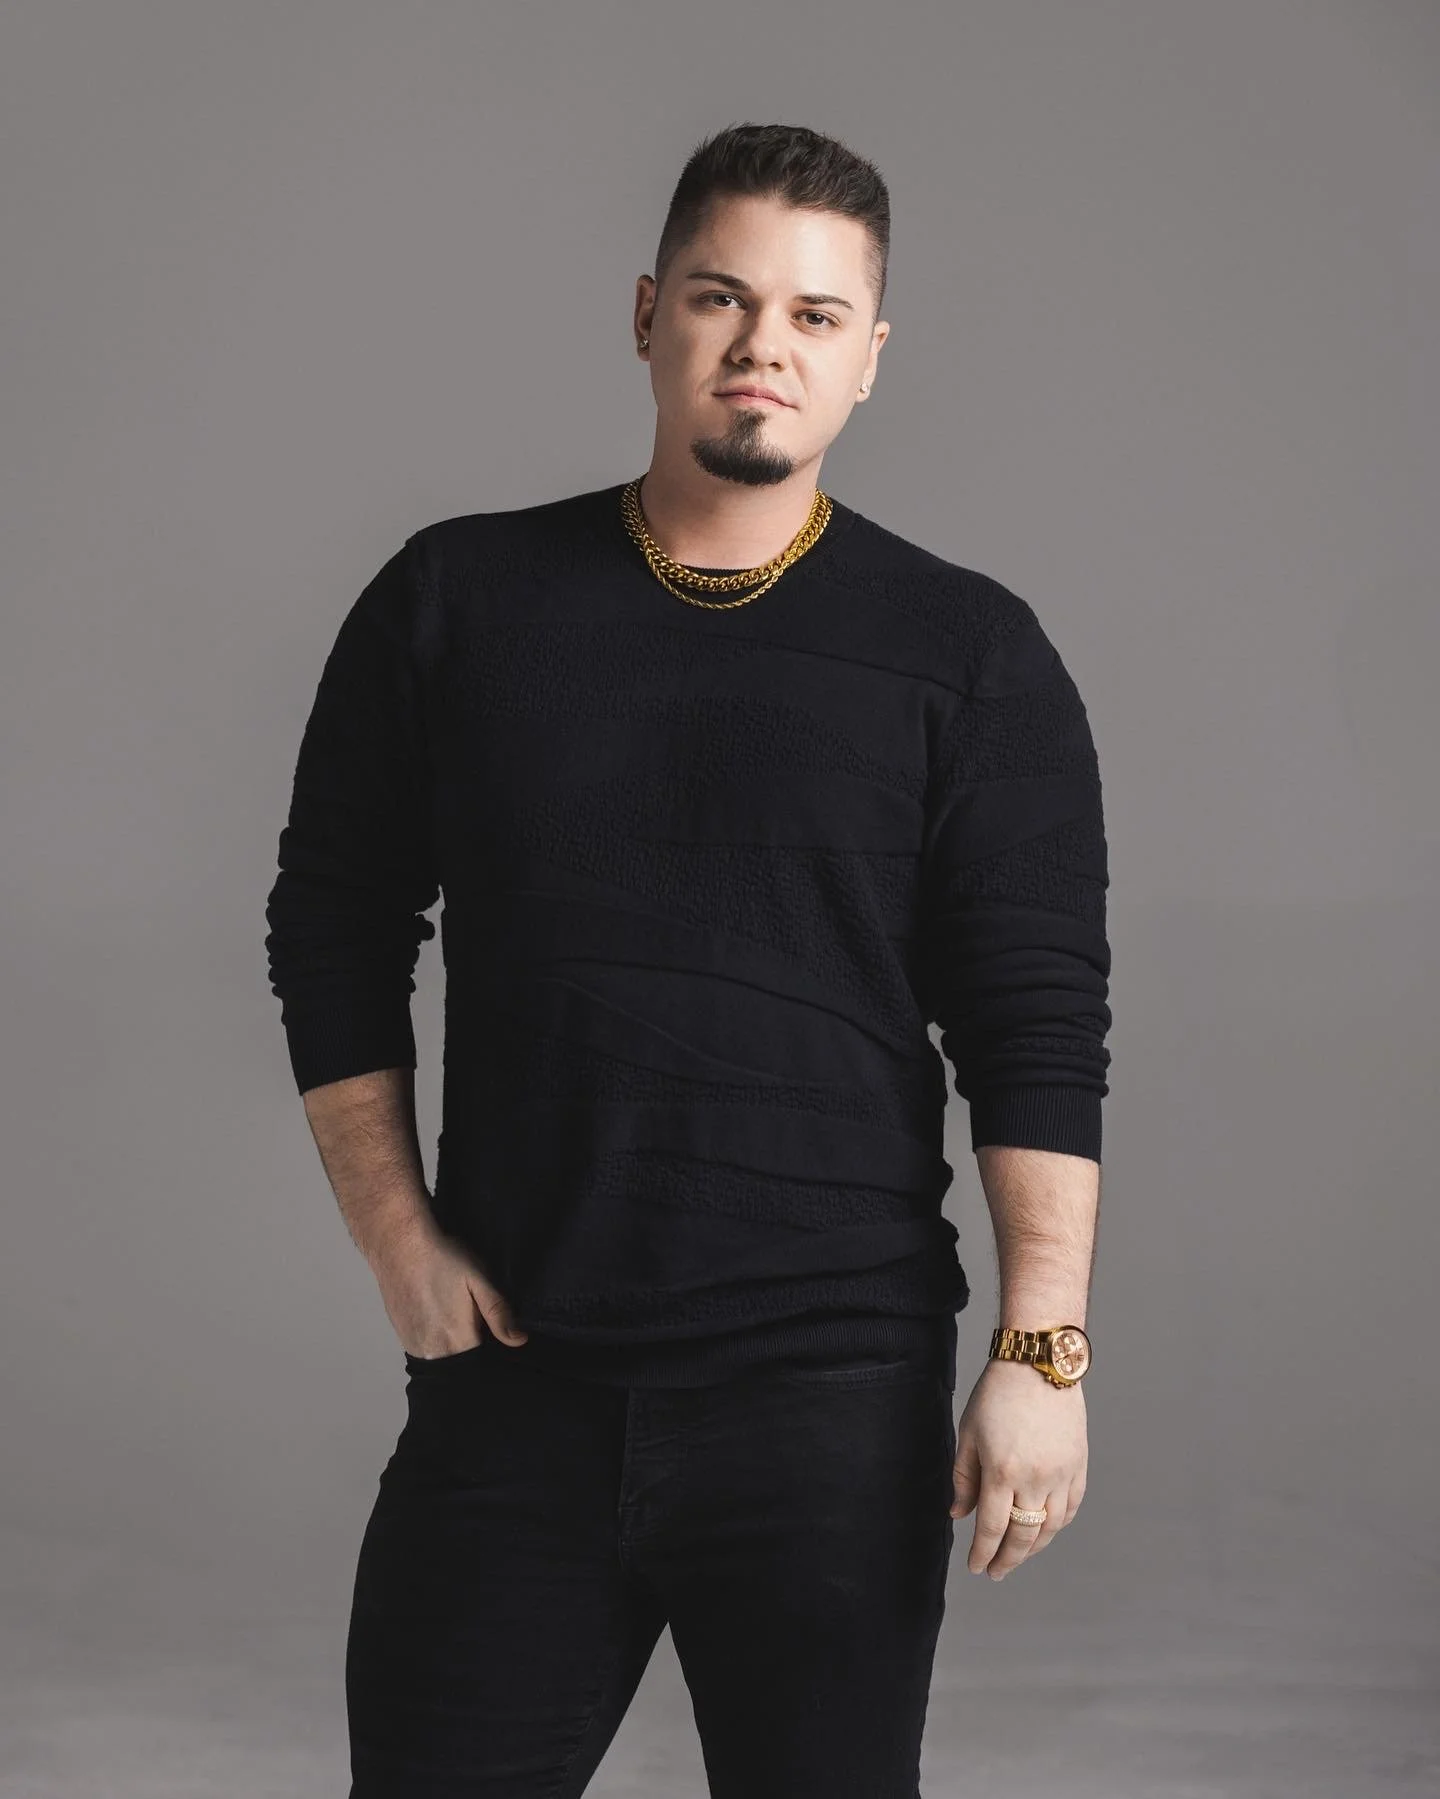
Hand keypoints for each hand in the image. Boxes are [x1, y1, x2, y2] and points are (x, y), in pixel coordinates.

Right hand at [368, 1214, 529, 1358]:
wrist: (399, 1245)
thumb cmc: (442, 1260)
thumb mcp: (479, 1280)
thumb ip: (498, 1313)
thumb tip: (519, 1340)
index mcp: (458, 1341)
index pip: (482, 1362)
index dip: (490, 1346)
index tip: (490, 1329)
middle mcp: (433, 1351)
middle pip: (461, 1361)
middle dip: (470, 1345)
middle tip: (470, 1315)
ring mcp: (413, 1345)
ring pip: (441, 1357)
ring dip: (450, 1343)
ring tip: (451, 1312)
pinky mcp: (401, 1336)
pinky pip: (424, 1348)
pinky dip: (433, 1338)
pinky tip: (435, 1313)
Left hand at [948, 1356, 1086, 1579]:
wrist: (1038, 1363)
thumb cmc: (997, 1394)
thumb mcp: (969, 1433)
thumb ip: (964, 1478)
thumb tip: (958, 1515)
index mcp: (1002, 1472)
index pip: (991, 1528)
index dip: (983, 1553)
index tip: (976, 1567)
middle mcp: (1035, 1479)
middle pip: (1022, 1536)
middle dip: (1007, 1559)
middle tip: (996, 1572)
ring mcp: (1061, 1474)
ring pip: (1050, 1528)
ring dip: (1033, 1548)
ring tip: (1018, 1555)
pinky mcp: (1079, 1466)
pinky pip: (1071, 1508)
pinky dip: (1057, 1526)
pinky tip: (1044, 1530)